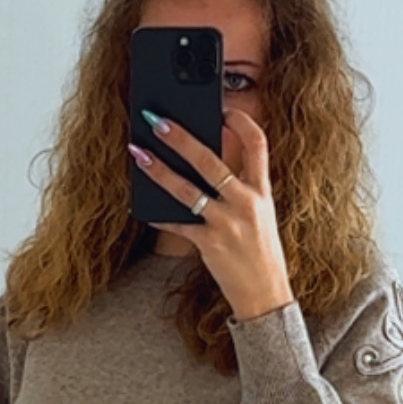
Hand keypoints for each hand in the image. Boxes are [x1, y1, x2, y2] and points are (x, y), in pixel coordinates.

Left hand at [128, 107, 293, 320]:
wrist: (265, 294)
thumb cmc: (259, 253)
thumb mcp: (260, 215)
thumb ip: (240, 190)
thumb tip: (204, 164)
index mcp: (262, 191)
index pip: (258, 144)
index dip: (241, 122)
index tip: (223, 109)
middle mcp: (246, 203)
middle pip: (211, 160)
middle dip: (181, 138)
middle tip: (157, 121)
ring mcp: (227, 223)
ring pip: (187, 189)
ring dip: (159, 169)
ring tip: (138, 153)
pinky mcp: (210, 244)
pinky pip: (178, 224)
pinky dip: (159, 215)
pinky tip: (141, 204)